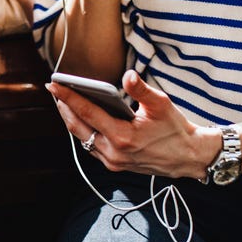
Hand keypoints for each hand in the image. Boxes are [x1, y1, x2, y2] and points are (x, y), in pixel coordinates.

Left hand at [47, 70, 217, 180]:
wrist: (187, 157)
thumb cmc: (175, 129)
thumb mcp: (161, 105)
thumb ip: (141, 90)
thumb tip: (128, 75)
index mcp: (122, 137)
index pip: (87, 112)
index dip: (68, 96)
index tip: (54, 84)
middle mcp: (113, 152)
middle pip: (77, 127)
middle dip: (64, 107)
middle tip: (55, 89)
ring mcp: (112, 162)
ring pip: (82, 138)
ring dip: (72, 120)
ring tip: (64, 102)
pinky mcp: (114, 166)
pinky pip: (91, 147)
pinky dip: (84, 131)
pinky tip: (81, 118)